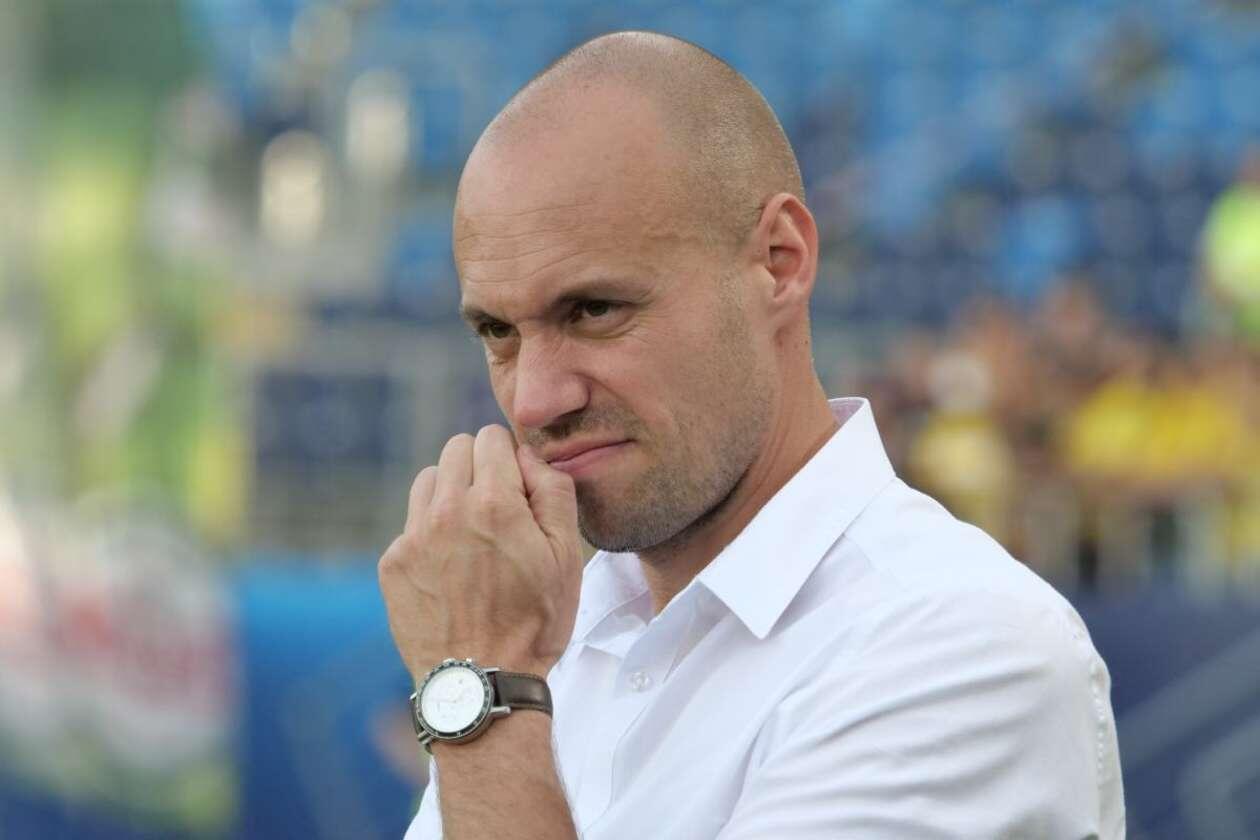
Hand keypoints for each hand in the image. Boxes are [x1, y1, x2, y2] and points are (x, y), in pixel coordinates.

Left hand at [378, 425, 582, 681]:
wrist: (481, 682)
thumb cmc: (534, 621)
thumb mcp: (567, 556)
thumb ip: (553, 491)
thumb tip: (528, 456)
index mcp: (494, 502)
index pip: (492, 437)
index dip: (511, 457)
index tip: (519, 487)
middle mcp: (447, 510)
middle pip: (456, 449)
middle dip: (479, 467)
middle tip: (498, 508)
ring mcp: (413, 536)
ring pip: (428, 480)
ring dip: (450, 493)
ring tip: (472, 535)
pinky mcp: (392, 562)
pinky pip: (411, 524)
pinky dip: (431, 533)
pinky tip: (452, 568)